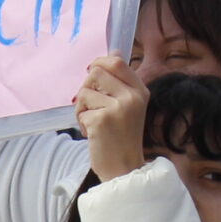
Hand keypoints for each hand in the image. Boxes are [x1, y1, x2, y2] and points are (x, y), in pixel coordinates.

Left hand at [74, 56, 147, 181]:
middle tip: (92, 106)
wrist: (124, 168)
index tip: (93, 74)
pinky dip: (81, 122)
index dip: (100, 63)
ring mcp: (118, 108)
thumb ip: (120, 82)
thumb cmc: (122, 138)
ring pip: (84, 92)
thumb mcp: (130, 107)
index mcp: (140, 91)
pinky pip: (80, 110)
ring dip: (82, 108)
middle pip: (96, 72)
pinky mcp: (102, 120)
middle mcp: (132, 97)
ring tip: (94, 123)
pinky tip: (93, 134)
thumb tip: (113, 52)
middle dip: (87, 88)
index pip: (117, 62)